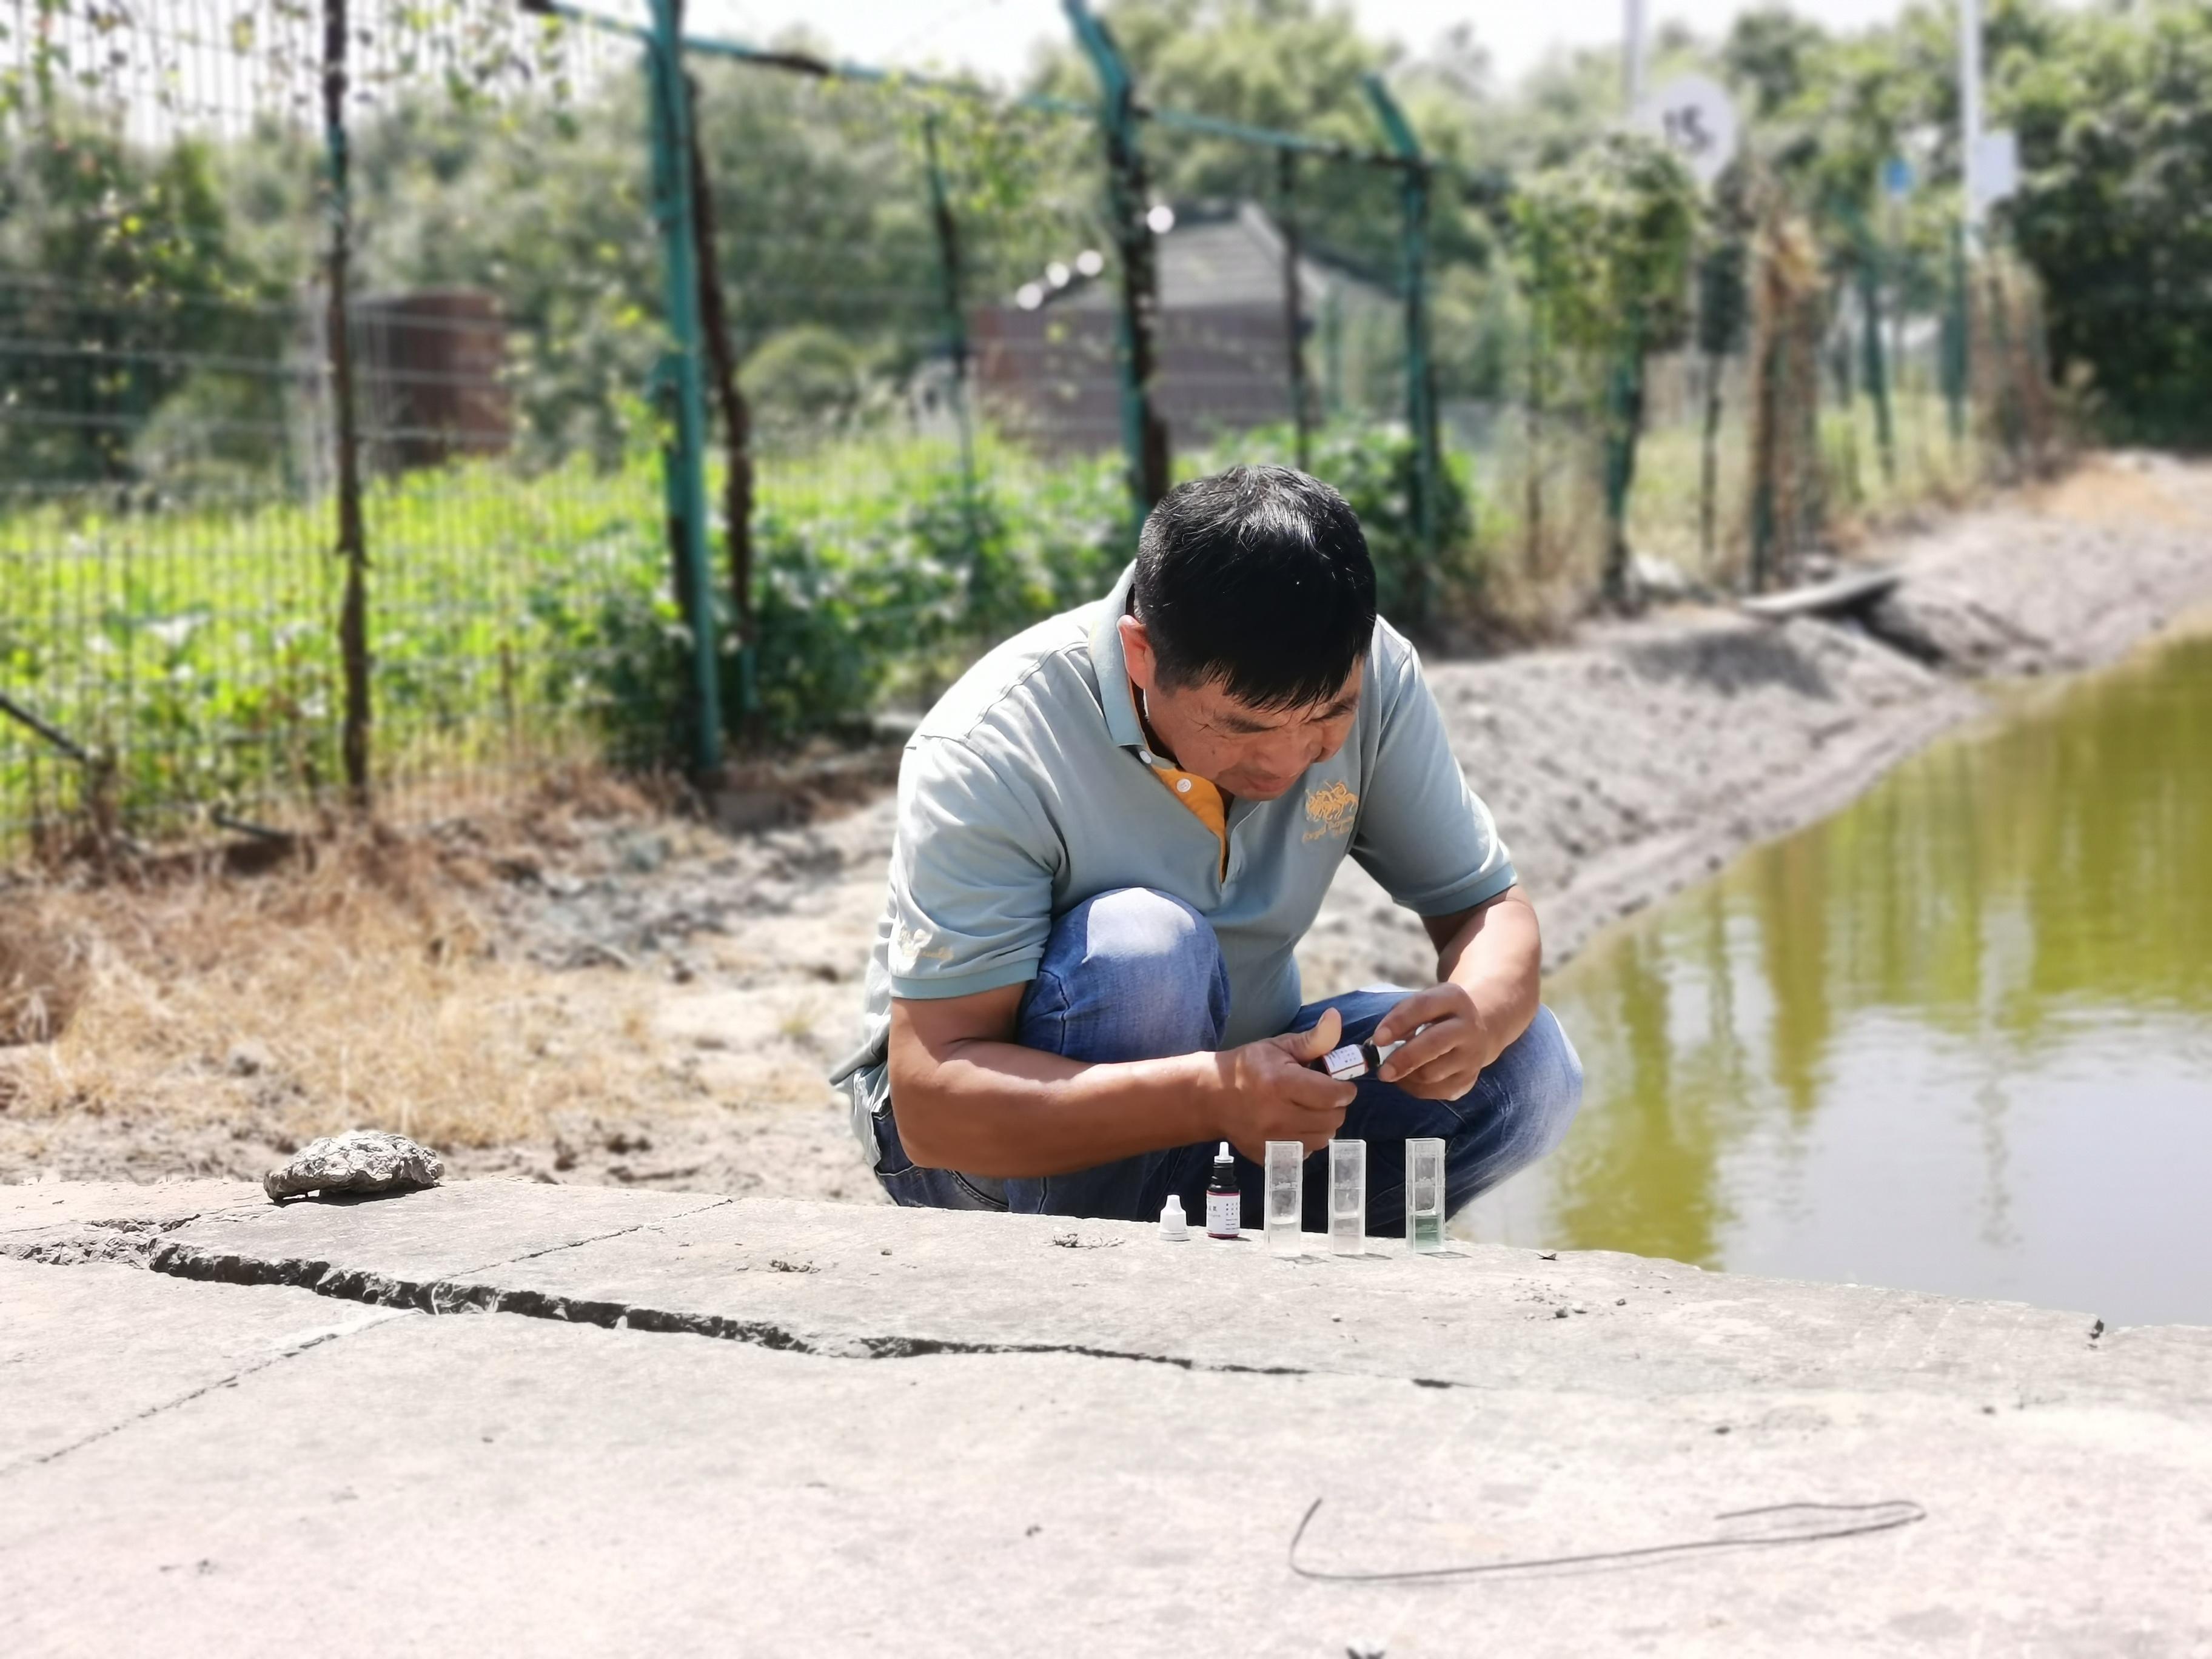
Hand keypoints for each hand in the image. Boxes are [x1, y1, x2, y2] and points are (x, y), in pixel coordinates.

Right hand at [1203, 1006, 1357, 1161]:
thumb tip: (1336, 1018)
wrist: (1211, 1097)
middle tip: (1324, 1095)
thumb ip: (1313, 1039)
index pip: (1333, 1095)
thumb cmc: (1248, 1067)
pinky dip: (1307, 1140)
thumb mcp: (1279, 1046)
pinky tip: (1296, 1125)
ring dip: (1324, 1124)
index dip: (1344, 1089)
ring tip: (1311, 1110)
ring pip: (1323, 1139)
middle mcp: (1277, 1116)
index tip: (1341, 1084)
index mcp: (1281, 1084)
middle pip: (1332, 1119)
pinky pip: (1306, 1153)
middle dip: (1335, 1106)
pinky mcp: (1268, 1156)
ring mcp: (1272, 1141)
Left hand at [1372, 983, 1497, 1100]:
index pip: (1423, 1006)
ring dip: (1406, 1076)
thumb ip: (1399, 1018)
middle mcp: (1468, 1027)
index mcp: (1453, 999)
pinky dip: (1415, 1088)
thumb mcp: (1422, 1005)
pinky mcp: (1468, 1080)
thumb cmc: (1436, 1016)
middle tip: (1382, 1072)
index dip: (1397, 1023)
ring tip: (1394, 1070)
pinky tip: (1409, 1078)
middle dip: (1404, 1059)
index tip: (1377, 1040)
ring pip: (1432, 1073)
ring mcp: (1472, 1056)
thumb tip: (1375, 1046)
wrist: (1475, 1032)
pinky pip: (1435, 1091)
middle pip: (1434, 1043)